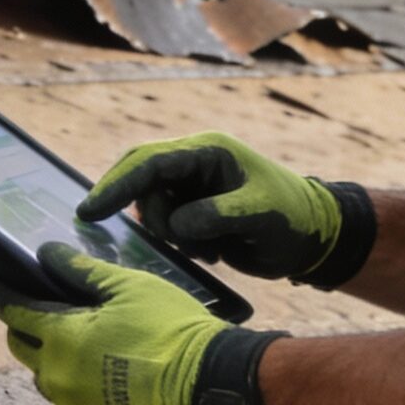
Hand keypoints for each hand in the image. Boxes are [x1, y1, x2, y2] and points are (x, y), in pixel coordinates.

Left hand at [0, 242, 285, 404]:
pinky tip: (103, 377)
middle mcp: (57, 376)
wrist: (207, 389)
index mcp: (61, 337)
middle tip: (39, 310)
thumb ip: (83, 272)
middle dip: (23, 326)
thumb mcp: (130, 288)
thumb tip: (46, 255)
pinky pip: (73, 404)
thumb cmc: (171, 331)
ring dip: (53, 359)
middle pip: (21, 346)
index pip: (13, 310)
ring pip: (48, 378)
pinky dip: (79, 388)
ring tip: (82, 344)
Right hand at [80, 131, 374, 287]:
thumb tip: (176, 226)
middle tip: (96, 224)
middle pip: (141, 177)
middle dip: (126, 202)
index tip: (90, 210)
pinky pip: (166, 224)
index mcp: (209, 152)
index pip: (150, 162)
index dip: (117, 184)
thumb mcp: (258, 214)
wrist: (313, 238)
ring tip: (208, 249)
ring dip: (167, 232)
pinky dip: (178, 242)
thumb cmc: (292, 218)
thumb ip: (216, 216)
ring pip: (151, 206)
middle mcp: (196, 164)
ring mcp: (193, 188)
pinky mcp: (194, 211)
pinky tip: (211, 252)